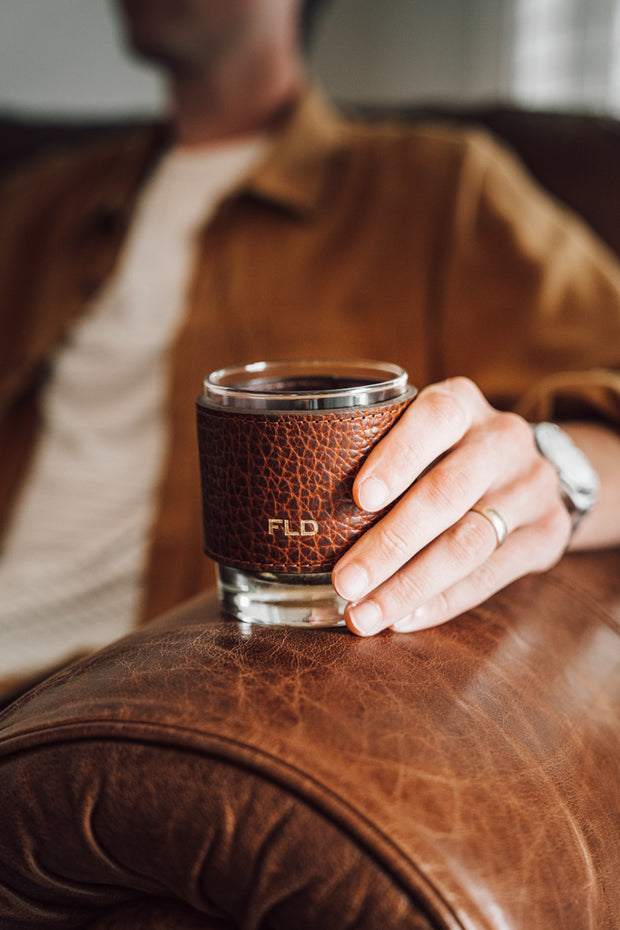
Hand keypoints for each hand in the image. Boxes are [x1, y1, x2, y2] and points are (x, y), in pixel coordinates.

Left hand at [332, 377, 571, 635]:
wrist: (534, 467)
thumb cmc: (447, 452)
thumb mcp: (423, 433)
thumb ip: (380, 452)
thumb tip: (304, 507)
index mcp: (462, 403)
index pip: (434, 418)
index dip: (398, 457)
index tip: (360, 497)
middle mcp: (502, 439)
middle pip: (447, 493)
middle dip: (390, 544)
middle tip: (344, 581)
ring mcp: (532, 486)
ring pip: (468, 543)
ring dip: (410, 585)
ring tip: (364, 614)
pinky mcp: (547, 532)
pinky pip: (491, 576)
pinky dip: (443, 602)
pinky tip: (405, 619)